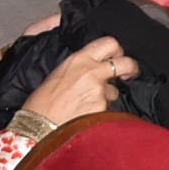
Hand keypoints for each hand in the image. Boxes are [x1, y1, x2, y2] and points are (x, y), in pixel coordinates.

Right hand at [21, 34, 136, 123]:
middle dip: (131, 68)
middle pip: (126, 63)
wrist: (38, 126)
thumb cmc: (41, 103)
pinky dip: (100, 111)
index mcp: (78, 60)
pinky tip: (85, 115)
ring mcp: (99, 90)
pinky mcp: (102, 108)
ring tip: (86, 105)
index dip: (117, 50)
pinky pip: (108, 108)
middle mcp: (92, 72)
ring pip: (114, 90)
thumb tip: (94, 68)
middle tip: (128, 74)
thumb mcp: (58, 74)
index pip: (109, 43)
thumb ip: (79, 68)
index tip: (117, 57)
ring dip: (106, 97)